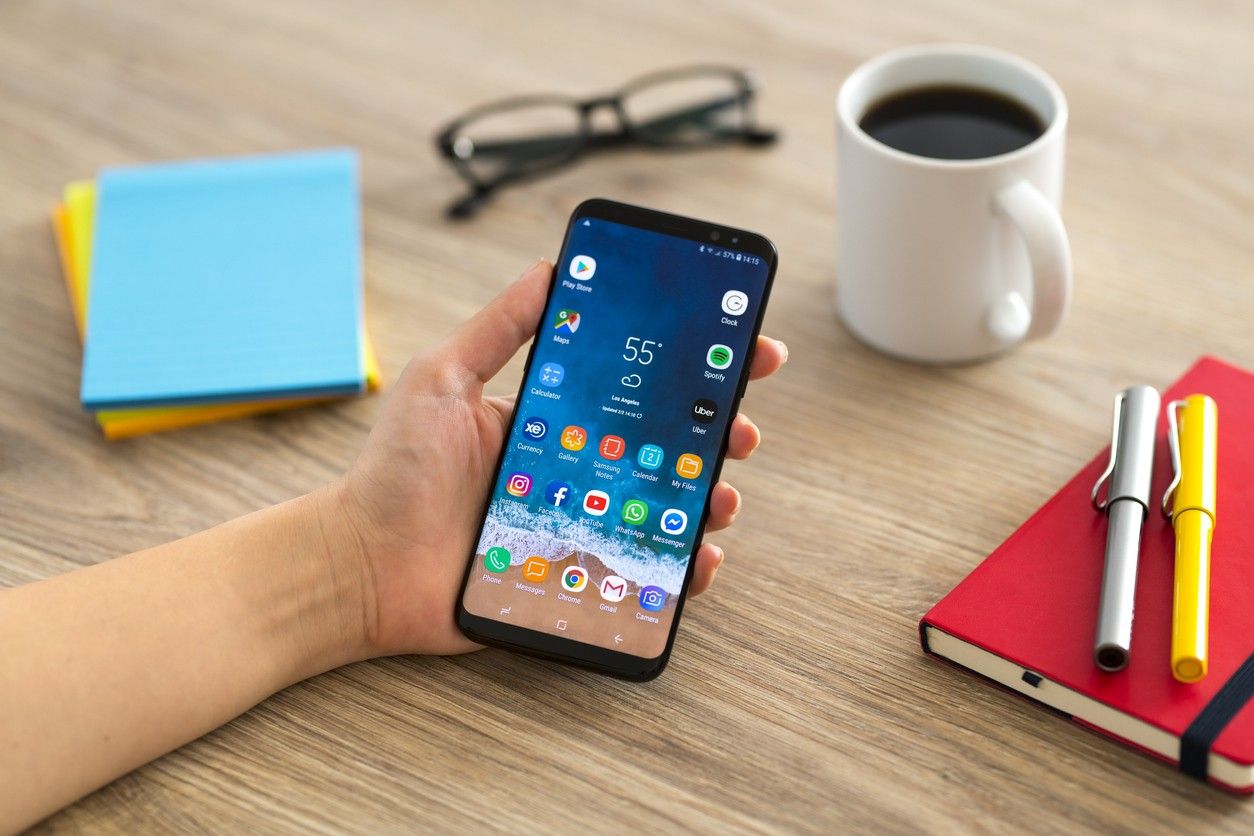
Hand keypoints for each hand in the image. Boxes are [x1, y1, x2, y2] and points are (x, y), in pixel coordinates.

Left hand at [332, 260, 787, 656]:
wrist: (361, 565)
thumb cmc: (394, 472)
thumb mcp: (442, 379)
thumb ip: (497, 328)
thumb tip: (549, 268)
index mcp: (554, 419)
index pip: (636, 387)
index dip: (693, 369)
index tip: (743, 350)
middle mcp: (576, 469)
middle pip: (666, 447)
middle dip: (719, 432)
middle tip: (741, 428)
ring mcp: (580, 524)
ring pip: (666, 508)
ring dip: (708, 497)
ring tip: (720, 495)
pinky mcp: (574, 575)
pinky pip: (643, 570)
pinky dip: (681, 567)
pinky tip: (697, 558)